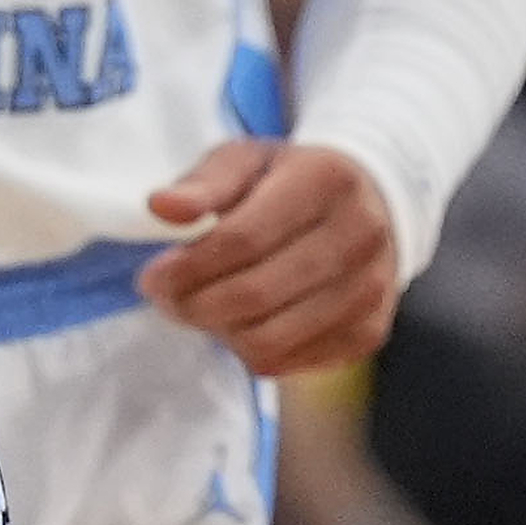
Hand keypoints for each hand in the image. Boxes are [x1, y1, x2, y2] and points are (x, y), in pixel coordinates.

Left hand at [142, 138, 401, 374]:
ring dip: (218, 331)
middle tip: (167, 297)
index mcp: (326, 179)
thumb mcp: (247, 161)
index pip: (243, 238)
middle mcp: (361, 234)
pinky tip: (241, 321)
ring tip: (202, 308)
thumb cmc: (291, 182)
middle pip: (254, 295)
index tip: (153, 275)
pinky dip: (248, 349)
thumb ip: (204, 183)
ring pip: (268, 340)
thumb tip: (162, 207)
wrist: (371, 204)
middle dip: (193, 305)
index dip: (188, 266)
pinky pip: (286, 363)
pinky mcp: (369, 331)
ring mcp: (370, 288)